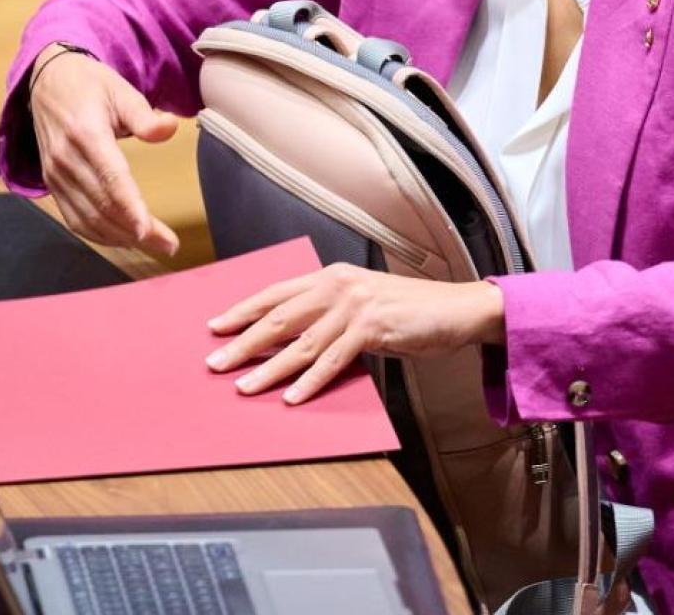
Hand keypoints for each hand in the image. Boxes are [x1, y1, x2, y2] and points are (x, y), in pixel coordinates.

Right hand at [28, 43, 180, 256]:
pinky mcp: (52, 184)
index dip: (129, 206)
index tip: (147, 229)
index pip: (110, 178)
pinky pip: (74, 217)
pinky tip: (124, 239)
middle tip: (169, 245)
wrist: (47, 83)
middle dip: (137, 231)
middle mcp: (66, 160)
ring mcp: (55, 175)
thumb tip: (170, 127)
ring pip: (88, 218)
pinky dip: (98, 234)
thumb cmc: (90, 86)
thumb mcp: (121, 90)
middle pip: (103, 205)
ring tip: (154, 245)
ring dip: (121, 238)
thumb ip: (145, 115)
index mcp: (86, 135)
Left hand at [205, 264, 505, 404]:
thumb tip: (289, 342)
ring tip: (244, 388)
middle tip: (216, 364)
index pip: (277, 292)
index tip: (216, 326)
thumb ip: (330, 314)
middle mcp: (340, 284)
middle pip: (280, 317)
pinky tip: (292, 398)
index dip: (243, 309)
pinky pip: (333, 360)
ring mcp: (356, 305)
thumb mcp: (364, 302)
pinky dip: (310, 381)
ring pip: (302, 343)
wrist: (457, 309)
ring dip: (270, 369)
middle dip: (243, 343)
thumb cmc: (410, 309)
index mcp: (334, 275)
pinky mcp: (374, 327)